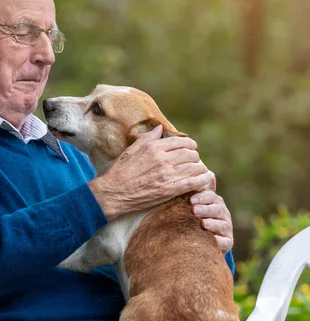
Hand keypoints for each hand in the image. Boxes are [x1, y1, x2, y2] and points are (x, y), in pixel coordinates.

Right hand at [89, 125, 214, 220]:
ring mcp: (167, 174)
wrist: (115, 192)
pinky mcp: (170, 189)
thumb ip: (147, 138)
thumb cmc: (121, 171)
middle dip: (195, 156)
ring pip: (194, 167)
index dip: (189, 144)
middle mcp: (162, 159)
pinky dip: (202, 179)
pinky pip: (193, 182)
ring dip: (200, 167)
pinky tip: (206, 178)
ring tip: (200, 170)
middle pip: (190, 154)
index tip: (191, 147)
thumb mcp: (131, 150)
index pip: (180, 142)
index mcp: (154, 147)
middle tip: (194, 160)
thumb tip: (159, 128)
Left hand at [190, 190, 233, 252]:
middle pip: (217, 209)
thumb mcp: (191, 207)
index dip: (202, 197)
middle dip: (206, 209)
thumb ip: (188, 198)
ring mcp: (226, 228)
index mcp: (215, 202)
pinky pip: (225, 242)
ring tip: (203, 224)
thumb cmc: (192, 218)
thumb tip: (177, 185)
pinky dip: (220, 241)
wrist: (200, 239)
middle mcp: (223, 214)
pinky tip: (213, 240)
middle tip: (194, 210)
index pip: (211, 196)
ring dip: (213, 224)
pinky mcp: (228, 242)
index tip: (191, 200)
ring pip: (222, 225)